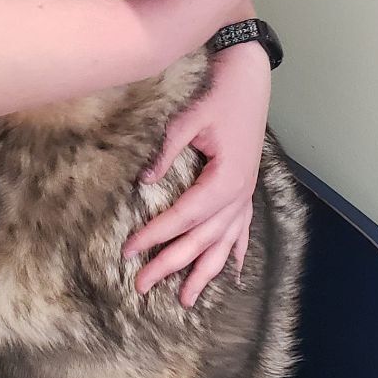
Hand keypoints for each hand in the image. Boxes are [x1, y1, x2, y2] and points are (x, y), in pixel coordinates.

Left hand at [123, 40, 270, 306]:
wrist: (249, 76)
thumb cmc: (219, 94)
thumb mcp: (189, 118)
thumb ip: (166, 151)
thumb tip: (144, 182)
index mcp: (225, 179)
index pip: (184, 217)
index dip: (156, 235)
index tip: (129, 251)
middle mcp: (239, 193)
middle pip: (202, 239)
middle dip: (171, 265)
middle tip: (141, 286)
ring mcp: (247, 193)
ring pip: (224, 243)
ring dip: (205, 272)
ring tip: (186, 300)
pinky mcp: (247, 188)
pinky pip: (243, 230)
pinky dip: (236, 253)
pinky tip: (233, 273)